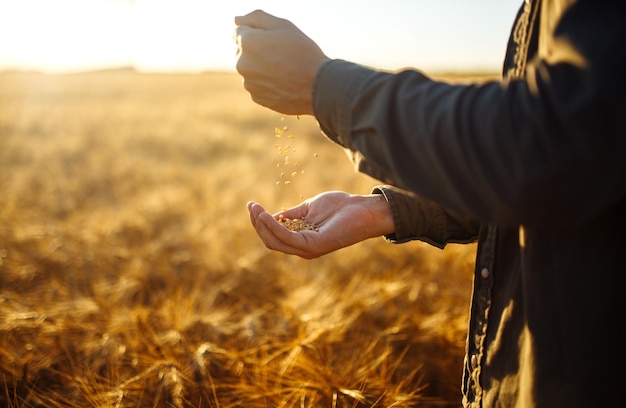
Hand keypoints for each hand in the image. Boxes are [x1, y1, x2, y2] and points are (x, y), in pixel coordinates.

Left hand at [234, 10, 329, 114]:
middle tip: (281, 55)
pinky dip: (267, 83)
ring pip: (250, 70)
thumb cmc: (303, 53)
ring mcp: (249, 83)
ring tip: (284, 70)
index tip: (273, 40)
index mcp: (247, 42)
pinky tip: (284, 82)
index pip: (238, 32)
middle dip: (256, 50)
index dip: (257, 33)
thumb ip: (256, 18)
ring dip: (261, 67)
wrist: (318, 88)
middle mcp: (242, 64)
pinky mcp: (257, 98)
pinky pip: (258, 85)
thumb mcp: (283, 26)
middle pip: (242, 52)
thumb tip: (237, 20)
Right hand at [247, 191, 394, 258]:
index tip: (251, 205)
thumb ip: (291, 215)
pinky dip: (274, 226)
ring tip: (255, 209)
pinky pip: (288, 237)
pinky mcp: (314, 246)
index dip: (260, 222)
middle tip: (251, 206)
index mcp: (301, 240)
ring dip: (262, 224)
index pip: (273, 237)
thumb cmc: (340, 207)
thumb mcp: (308, 209)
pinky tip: (267, 214)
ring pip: (276, 241)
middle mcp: (303, 249)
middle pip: (270, 241)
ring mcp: (309, 249)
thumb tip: (273, 216)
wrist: (363, 209)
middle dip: (257, 224)